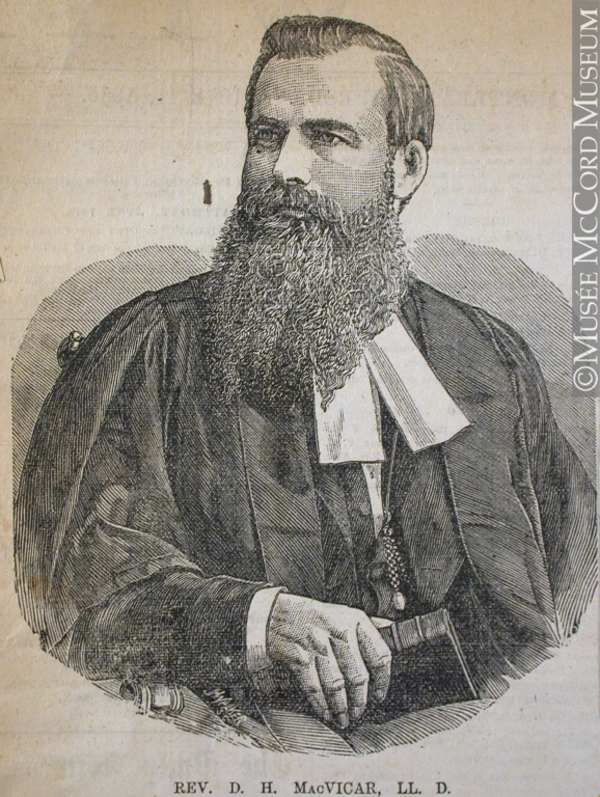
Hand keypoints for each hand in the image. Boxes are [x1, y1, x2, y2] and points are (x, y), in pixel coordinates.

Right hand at [267, 593, 391, 727]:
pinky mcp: (299, 655)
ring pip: (337, 685)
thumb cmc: (313, 617)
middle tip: (358, 713)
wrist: (275, 613)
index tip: (379, 696)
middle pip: (359, 676)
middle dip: (359, 702)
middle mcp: (339, 630)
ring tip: (343, 718)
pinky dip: (320, 704)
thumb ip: (367, 625)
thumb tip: (392, 630)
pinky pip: (314, 687)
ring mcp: (318, 643)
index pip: (380, 655)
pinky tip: (324, 712)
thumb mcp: (343, 613)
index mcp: (355, 620)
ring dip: (341, 708)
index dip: (382, 681)